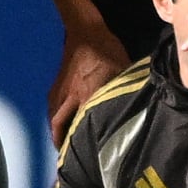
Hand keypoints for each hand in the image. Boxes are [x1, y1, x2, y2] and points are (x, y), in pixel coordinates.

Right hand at [47, 23, 130, 146]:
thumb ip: (123, 91)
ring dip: (57, 133)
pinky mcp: (56, 85)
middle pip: (58, 126)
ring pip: (53, 118)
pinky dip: (55, 120)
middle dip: (61, 143)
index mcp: (86, 95)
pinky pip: (52, 108)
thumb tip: (135, 106)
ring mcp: (60, 91)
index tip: (85, 155)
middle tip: (69, 156)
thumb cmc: (106, 50)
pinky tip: (62, 124)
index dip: (81, 142)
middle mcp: (70, 97)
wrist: (85, 31)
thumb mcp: (121, 70)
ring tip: (64, 144)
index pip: (81, 125)